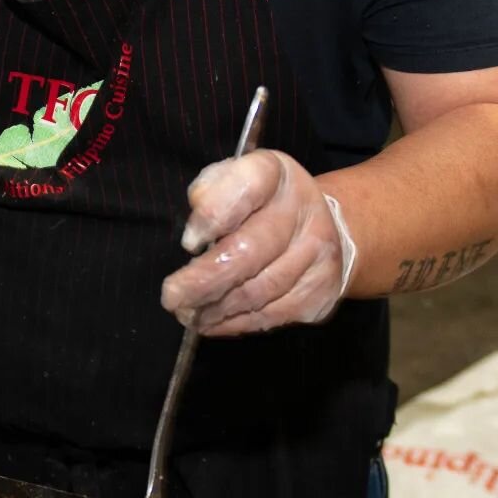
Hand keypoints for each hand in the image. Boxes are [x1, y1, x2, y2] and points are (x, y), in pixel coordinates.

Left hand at [160, 151, 347, 335]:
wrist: (324, 227)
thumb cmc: (261, 203)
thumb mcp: (232, 180)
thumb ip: (209, 193)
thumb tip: (195, 233)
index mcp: (276, 174)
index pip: (247, 188)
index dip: (214, 216)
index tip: (188, 243)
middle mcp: (303, 211)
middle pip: (251, 250)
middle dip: (205, 279)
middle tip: (173, 296)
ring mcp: (316, 254)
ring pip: (260, 290)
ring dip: (217, 307)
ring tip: (187, 313)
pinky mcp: (319, 291)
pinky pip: (273, 315)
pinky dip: (237, 323)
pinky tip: (213, 322)